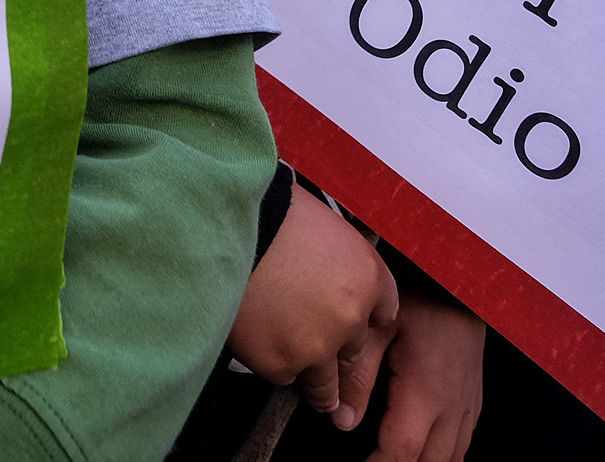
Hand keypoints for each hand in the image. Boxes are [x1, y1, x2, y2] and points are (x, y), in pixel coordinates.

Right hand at [227, 189, 399, 430]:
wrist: (220, 226)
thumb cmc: (265, 212)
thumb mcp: (319, 220)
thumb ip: (333, 256)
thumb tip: (324, 268)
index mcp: (367, 276)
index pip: (384, 311)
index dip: (364, 313)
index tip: (350, 318)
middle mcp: (350, 317)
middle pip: (354, 353)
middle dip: (336, 350)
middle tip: (319, 349)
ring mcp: (317, 346)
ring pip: (325, 385)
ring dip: (317, 386)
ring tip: (309, 392)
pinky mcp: (280, 364)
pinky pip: (282, 375)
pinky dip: (272, 364)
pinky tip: (258, 343)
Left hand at [370, 295, 485, 461]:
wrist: (461, 282)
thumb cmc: (421, 297)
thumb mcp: (379, 328)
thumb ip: (358, 374)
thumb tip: (342, 419)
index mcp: (427, 390)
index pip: (403, 450)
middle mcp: (453, 405)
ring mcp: (468, 404)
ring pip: (451, 458)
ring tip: (389, 459)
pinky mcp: (473, 400)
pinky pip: (463, 443)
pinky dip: (442, 456)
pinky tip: (423, 452)